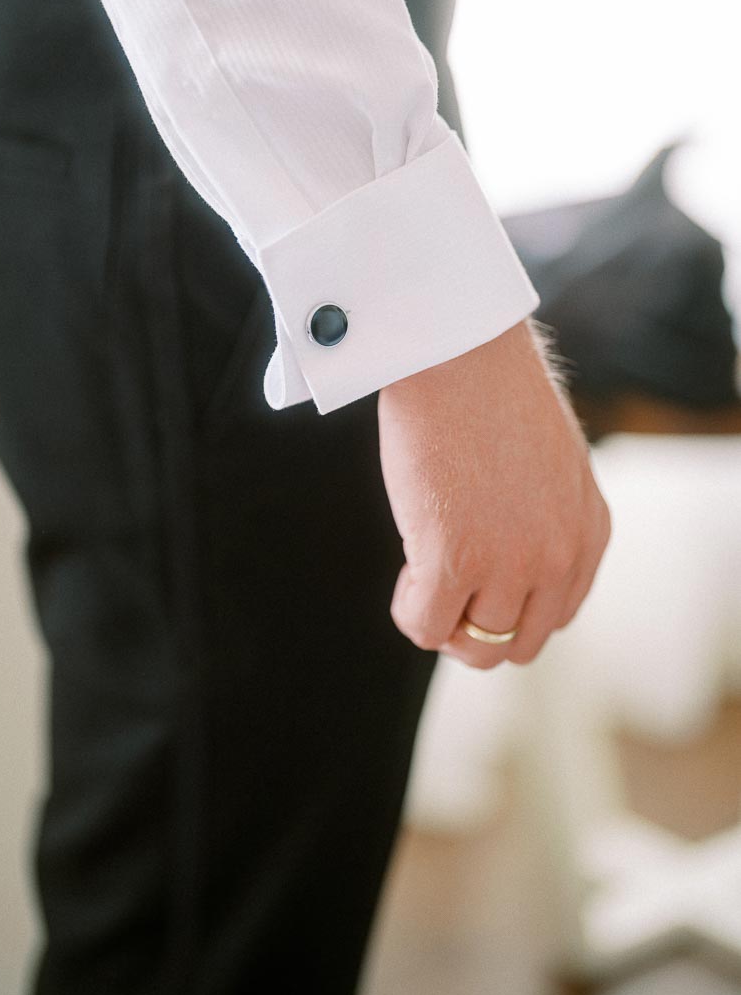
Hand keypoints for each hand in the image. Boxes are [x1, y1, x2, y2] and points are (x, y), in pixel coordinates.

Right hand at [376, 317, 610, 667]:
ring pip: (476, 645)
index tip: (477, 567)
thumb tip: (501, 546)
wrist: (458, 349)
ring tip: (421, 566)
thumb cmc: (489, 387)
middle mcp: (560, 555)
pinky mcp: (455, 559)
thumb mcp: (547, 459)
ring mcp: (510, 562)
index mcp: (588, 530)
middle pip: (519, 643)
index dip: (508, 601)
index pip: (557, 613)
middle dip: (477, 624)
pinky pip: (426, 626)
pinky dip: (410, 609)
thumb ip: (543, 511)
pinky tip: (407, 564)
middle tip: (443, 582)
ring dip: (443, 617)